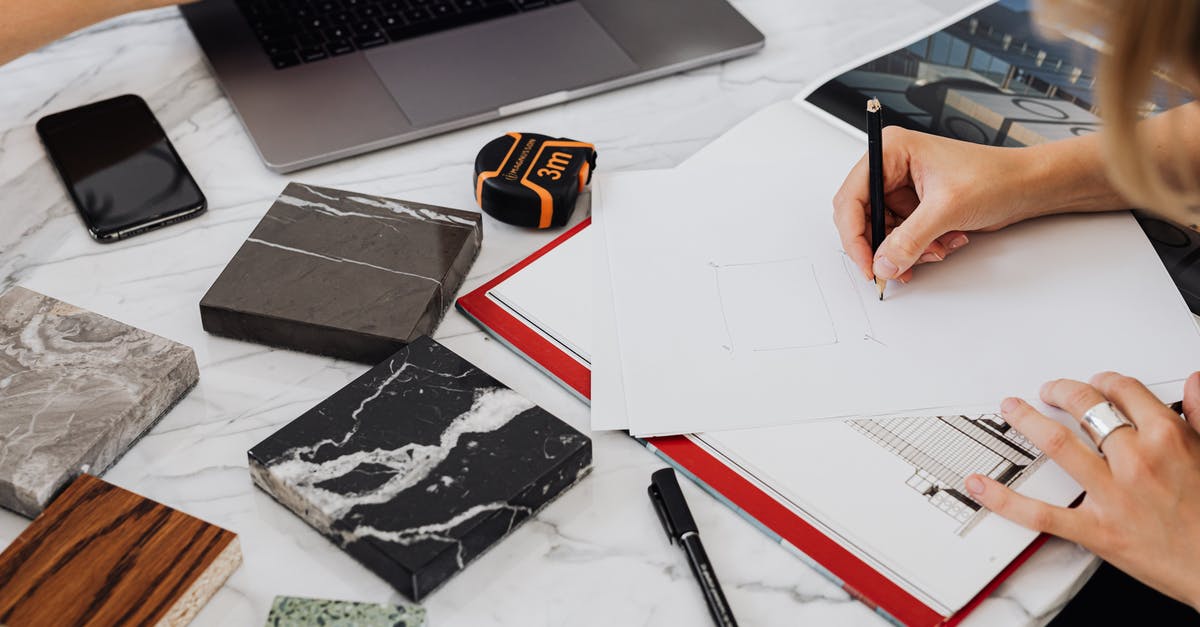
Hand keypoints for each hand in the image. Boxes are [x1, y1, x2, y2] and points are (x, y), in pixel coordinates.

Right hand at [831, 127, 1042, 282]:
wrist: (1027, 186)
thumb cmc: (995, 177)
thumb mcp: (947, 209)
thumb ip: (909, 239)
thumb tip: (883, 263)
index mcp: (892, 151)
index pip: (852, 197)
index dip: (854, 235)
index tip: (866, 263)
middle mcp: (892, 168)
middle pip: (862, 217)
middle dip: (882, 245)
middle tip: (894, 268)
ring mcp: (903, 188)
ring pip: (882, 232)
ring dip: (906, 250)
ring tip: (935, 249)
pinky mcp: (915, 206)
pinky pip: (901, 237)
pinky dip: (918, 248)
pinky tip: (943, 244)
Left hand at [965, 372, 1199, 609]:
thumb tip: (1194, 382)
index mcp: (1168, 439)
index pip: (1124, 392)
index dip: (1104, 382)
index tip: (1096, 384)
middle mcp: (1137, 462)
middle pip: (1087, 409)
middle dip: (1062, 391)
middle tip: (1049, 391)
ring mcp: (1113, 495)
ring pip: (1058, 445)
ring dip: (1027, 421)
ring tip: (1012, 409)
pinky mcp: (1096, 530)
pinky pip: (1041, 513)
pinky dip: (1005, 499)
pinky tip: (980, 484)